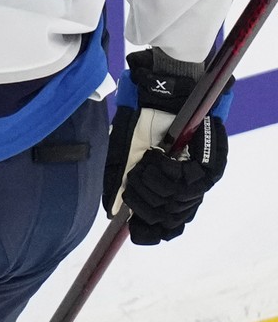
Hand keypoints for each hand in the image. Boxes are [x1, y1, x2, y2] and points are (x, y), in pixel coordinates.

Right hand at [102, 48, 229, 244]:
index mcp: (167, 184)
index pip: (167, 225)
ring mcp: (199, 176)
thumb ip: (118, 180)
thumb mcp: (123, 150)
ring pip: (176, 203)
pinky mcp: (209, 166)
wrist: (162, 89)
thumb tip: (112, 212)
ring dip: (153, 186)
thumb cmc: (142, 114)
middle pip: (169, 218)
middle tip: (134, 180)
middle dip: (145, 203)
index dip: (152, 231)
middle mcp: (186, 185)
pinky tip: (158, 159)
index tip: (137, 231)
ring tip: (145, 165)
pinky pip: (186, 185)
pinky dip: (166, 174)